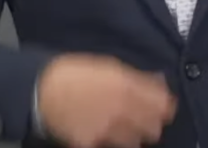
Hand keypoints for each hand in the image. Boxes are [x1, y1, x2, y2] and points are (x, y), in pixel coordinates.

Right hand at [36, 53, 176, 147]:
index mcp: (127, 87)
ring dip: (133, 136)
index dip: (165, 107)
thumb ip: (136, 78)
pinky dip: (110, 143)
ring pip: (135, 143)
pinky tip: (103, 134)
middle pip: (154, 129)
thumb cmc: (76, 72)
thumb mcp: (109, 66)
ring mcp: (107, 130)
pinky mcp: (92, 145)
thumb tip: (159, 82)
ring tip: (122, 128)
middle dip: (151, 124)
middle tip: (142, 119)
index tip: (162, 107)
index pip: (163, 105)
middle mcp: (122, 110)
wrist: (42, 90)